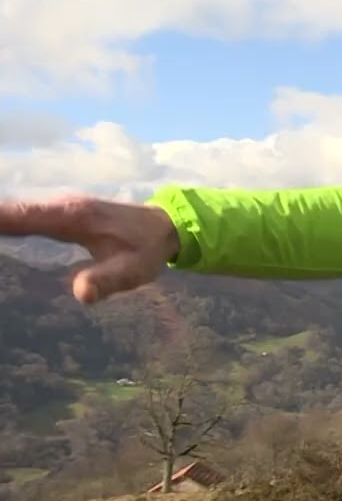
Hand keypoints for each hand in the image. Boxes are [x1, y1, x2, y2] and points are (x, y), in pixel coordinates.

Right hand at [0, 195, 179, 303]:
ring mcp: (56, 207)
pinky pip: (19, 217)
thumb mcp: (134, 270)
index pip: (16, 216)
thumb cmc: (147, 248)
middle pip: (5, 211)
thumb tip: (80, 295)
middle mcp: (57, 206)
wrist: (166, 225)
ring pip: (9, 211)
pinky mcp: (56, 214)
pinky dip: (1, 222)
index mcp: (69, 215)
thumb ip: (108, 281)